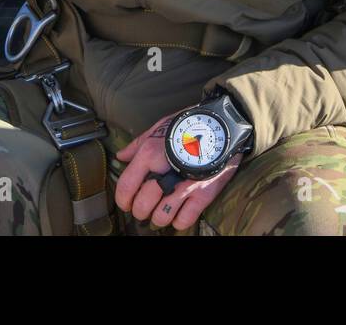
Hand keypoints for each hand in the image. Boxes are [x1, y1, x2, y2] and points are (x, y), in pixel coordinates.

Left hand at [114, 112, 241, 230]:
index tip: (126, 203)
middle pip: (142, 206)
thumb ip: (138, 144)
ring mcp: (185, 185)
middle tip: (145, 208)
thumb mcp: (160, 127)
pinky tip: (180, 211)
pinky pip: (184, 220)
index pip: (126, 187)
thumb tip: (121, 156)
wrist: (224, 125)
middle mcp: (165, 172)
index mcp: (150, 154)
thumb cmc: (189, 125)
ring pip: (161, 217)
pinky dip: (179, 221)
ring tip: (163, 210)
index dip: (122, 200)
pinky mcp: (204, 194)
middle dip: (141, 211)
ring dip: (159, 217)